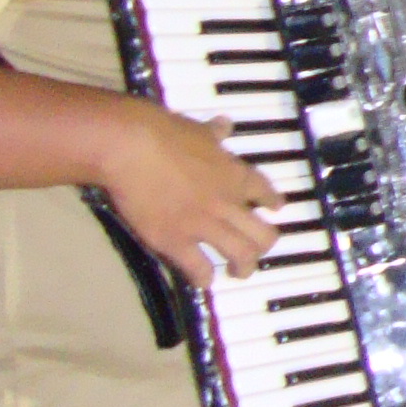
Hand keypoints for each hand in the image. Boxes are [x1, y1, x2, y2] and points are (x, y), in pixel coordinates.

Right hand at [93, 100, 281, 288]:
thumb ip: (214, 134)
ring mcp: (203, 224)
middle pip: (264, 234)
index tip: (274, 209)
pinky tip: (203, 281)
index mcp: (234, 174)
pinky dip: (204, 278)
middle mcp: (227, 203)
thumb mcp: (198, 129)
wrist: (131, 146)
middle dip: (263, 246)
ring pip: (242, 254)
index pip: (265, 192)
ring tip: (237, 272)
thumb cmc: (163, 131)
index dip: (272, 202)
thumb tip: (224, 125)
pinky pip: (199, 267)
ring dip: (243, 266)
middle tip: (254, 252)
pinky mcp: (175, 240)